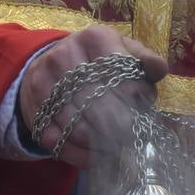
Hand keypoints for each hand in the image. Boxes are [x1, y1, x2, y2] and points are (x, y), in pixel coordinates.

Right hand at [18, 26, 168, 168]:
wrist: (45, 66)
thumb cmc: (96, 62)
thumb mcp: (121, 51)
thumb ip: (143, 60)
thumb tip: (160, 69)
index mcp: (94, 39)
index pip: (122, 75)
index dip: (137, 99)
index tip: (142, 110)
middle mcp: (65, 56)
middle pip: (100, 105)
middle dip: (121, 128)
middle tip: (131, 137)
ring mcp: (44, 84)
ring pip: (80, 128)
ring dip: (102, 145)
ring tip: (116, 147)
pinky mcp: (34, 111)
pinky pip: (60, 143)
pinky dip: (81, 156)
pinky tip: (95, 156)